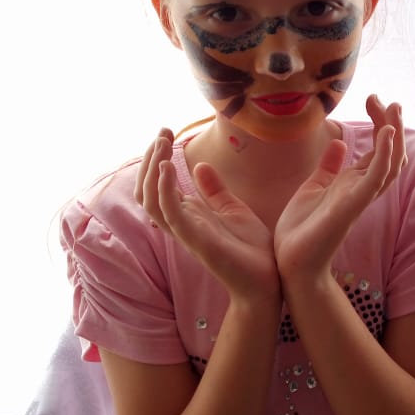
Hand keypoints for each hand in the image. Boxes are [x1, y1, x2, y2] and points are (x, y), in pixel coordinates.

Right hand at [135, 130, 278, 296]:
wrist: (269, 281)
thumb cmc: (252, 250)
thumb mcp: (233, 210)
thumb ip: (214, 191)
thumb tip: (199, 166)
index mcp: (188, 215)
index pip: (156, 186)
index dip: (155, 159)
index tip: (166, 133)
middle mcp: (181, 223)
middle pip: (146, 190)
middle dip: (150, 159)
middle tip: (162, 133)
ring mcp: (186, 232)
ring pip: (150, 200)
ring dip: (152, 170)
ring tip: (161, 144)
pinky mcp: (196, 240)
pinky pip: (169, 214)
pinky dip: (164, 189)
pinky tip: (169, 168)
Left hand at [273, 96, 406, 280]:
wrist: (289, 261)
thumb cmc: (300, 229)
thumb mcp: (313, 187)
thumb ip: (328, 168)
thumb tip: (339, 144)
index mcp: (352, 184)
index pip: (378, 150)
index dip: (380, 123)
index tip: (373, 99)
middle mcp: (361, 190)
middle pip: (390, 154)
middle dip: (392, 125)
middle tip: (387, 100)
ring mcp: (359, 198)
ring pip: (390, 164)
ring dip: (394, 136)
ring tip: (394, 110)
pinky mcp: (352, 206)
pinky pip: (375, 179)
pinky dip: (384, 155)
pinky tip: (386, 133)